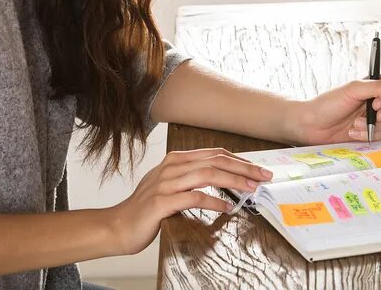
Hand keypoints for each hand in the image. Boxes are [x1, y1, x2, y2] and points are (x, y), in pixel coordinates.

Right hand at [105, 148, 272, 255]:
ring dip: (234, 182)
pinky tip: (227, 208)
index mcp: (175, 160)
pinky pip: (194, 198)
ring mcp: (165, 183)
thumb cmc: (146, 209)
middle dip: (244, 168)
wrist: (117, 226)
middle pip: (216, 161)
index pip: (215, 154)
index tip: (258, 169)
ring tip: (251, 189)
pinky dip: (214, 202)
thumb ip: (192, 179)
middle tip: (264, 176)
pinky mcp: (161, 202)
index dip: (239, 160)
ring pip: (208, 175)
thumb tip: (223, 179)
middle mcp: (171, 167)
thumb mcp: (170, 186)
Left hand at [295, 77, 380, 144]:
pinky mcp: (374, 134)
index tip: (377, 102)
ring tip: (354, 123)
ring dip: (375, 125)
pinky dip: (368, 135)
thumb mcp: (353, 90)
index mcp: (379, 86)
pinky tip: (352, 132)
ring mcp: (379, 119)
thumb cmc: (328, 103)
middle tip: (374, 113)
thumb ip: (379, 87)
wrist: (311, 126)